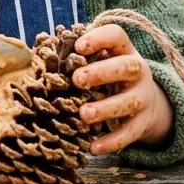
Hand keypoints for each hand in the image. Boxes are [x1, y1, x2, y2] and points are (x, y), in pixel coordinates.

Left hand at [71, 23, 174, 154]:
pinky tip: (94, 147)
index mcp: (124, 50)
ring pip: (129, 101)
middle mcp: (138, 70)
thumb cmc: (109, 76)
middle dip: (102, 72)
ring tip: (83, 114)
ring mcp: (144, 96)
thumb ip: (77, 57)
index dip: (99, 38)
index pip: (116, 35)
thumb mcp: (100, 61)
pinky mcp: (143, 122)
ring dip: (106, 108)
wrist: (146, 102)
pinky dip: (113, 141)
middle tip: (77, 80)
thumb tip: (37, 54)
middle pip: (126, 67)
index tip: (78, 46)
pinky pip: (130, 133)